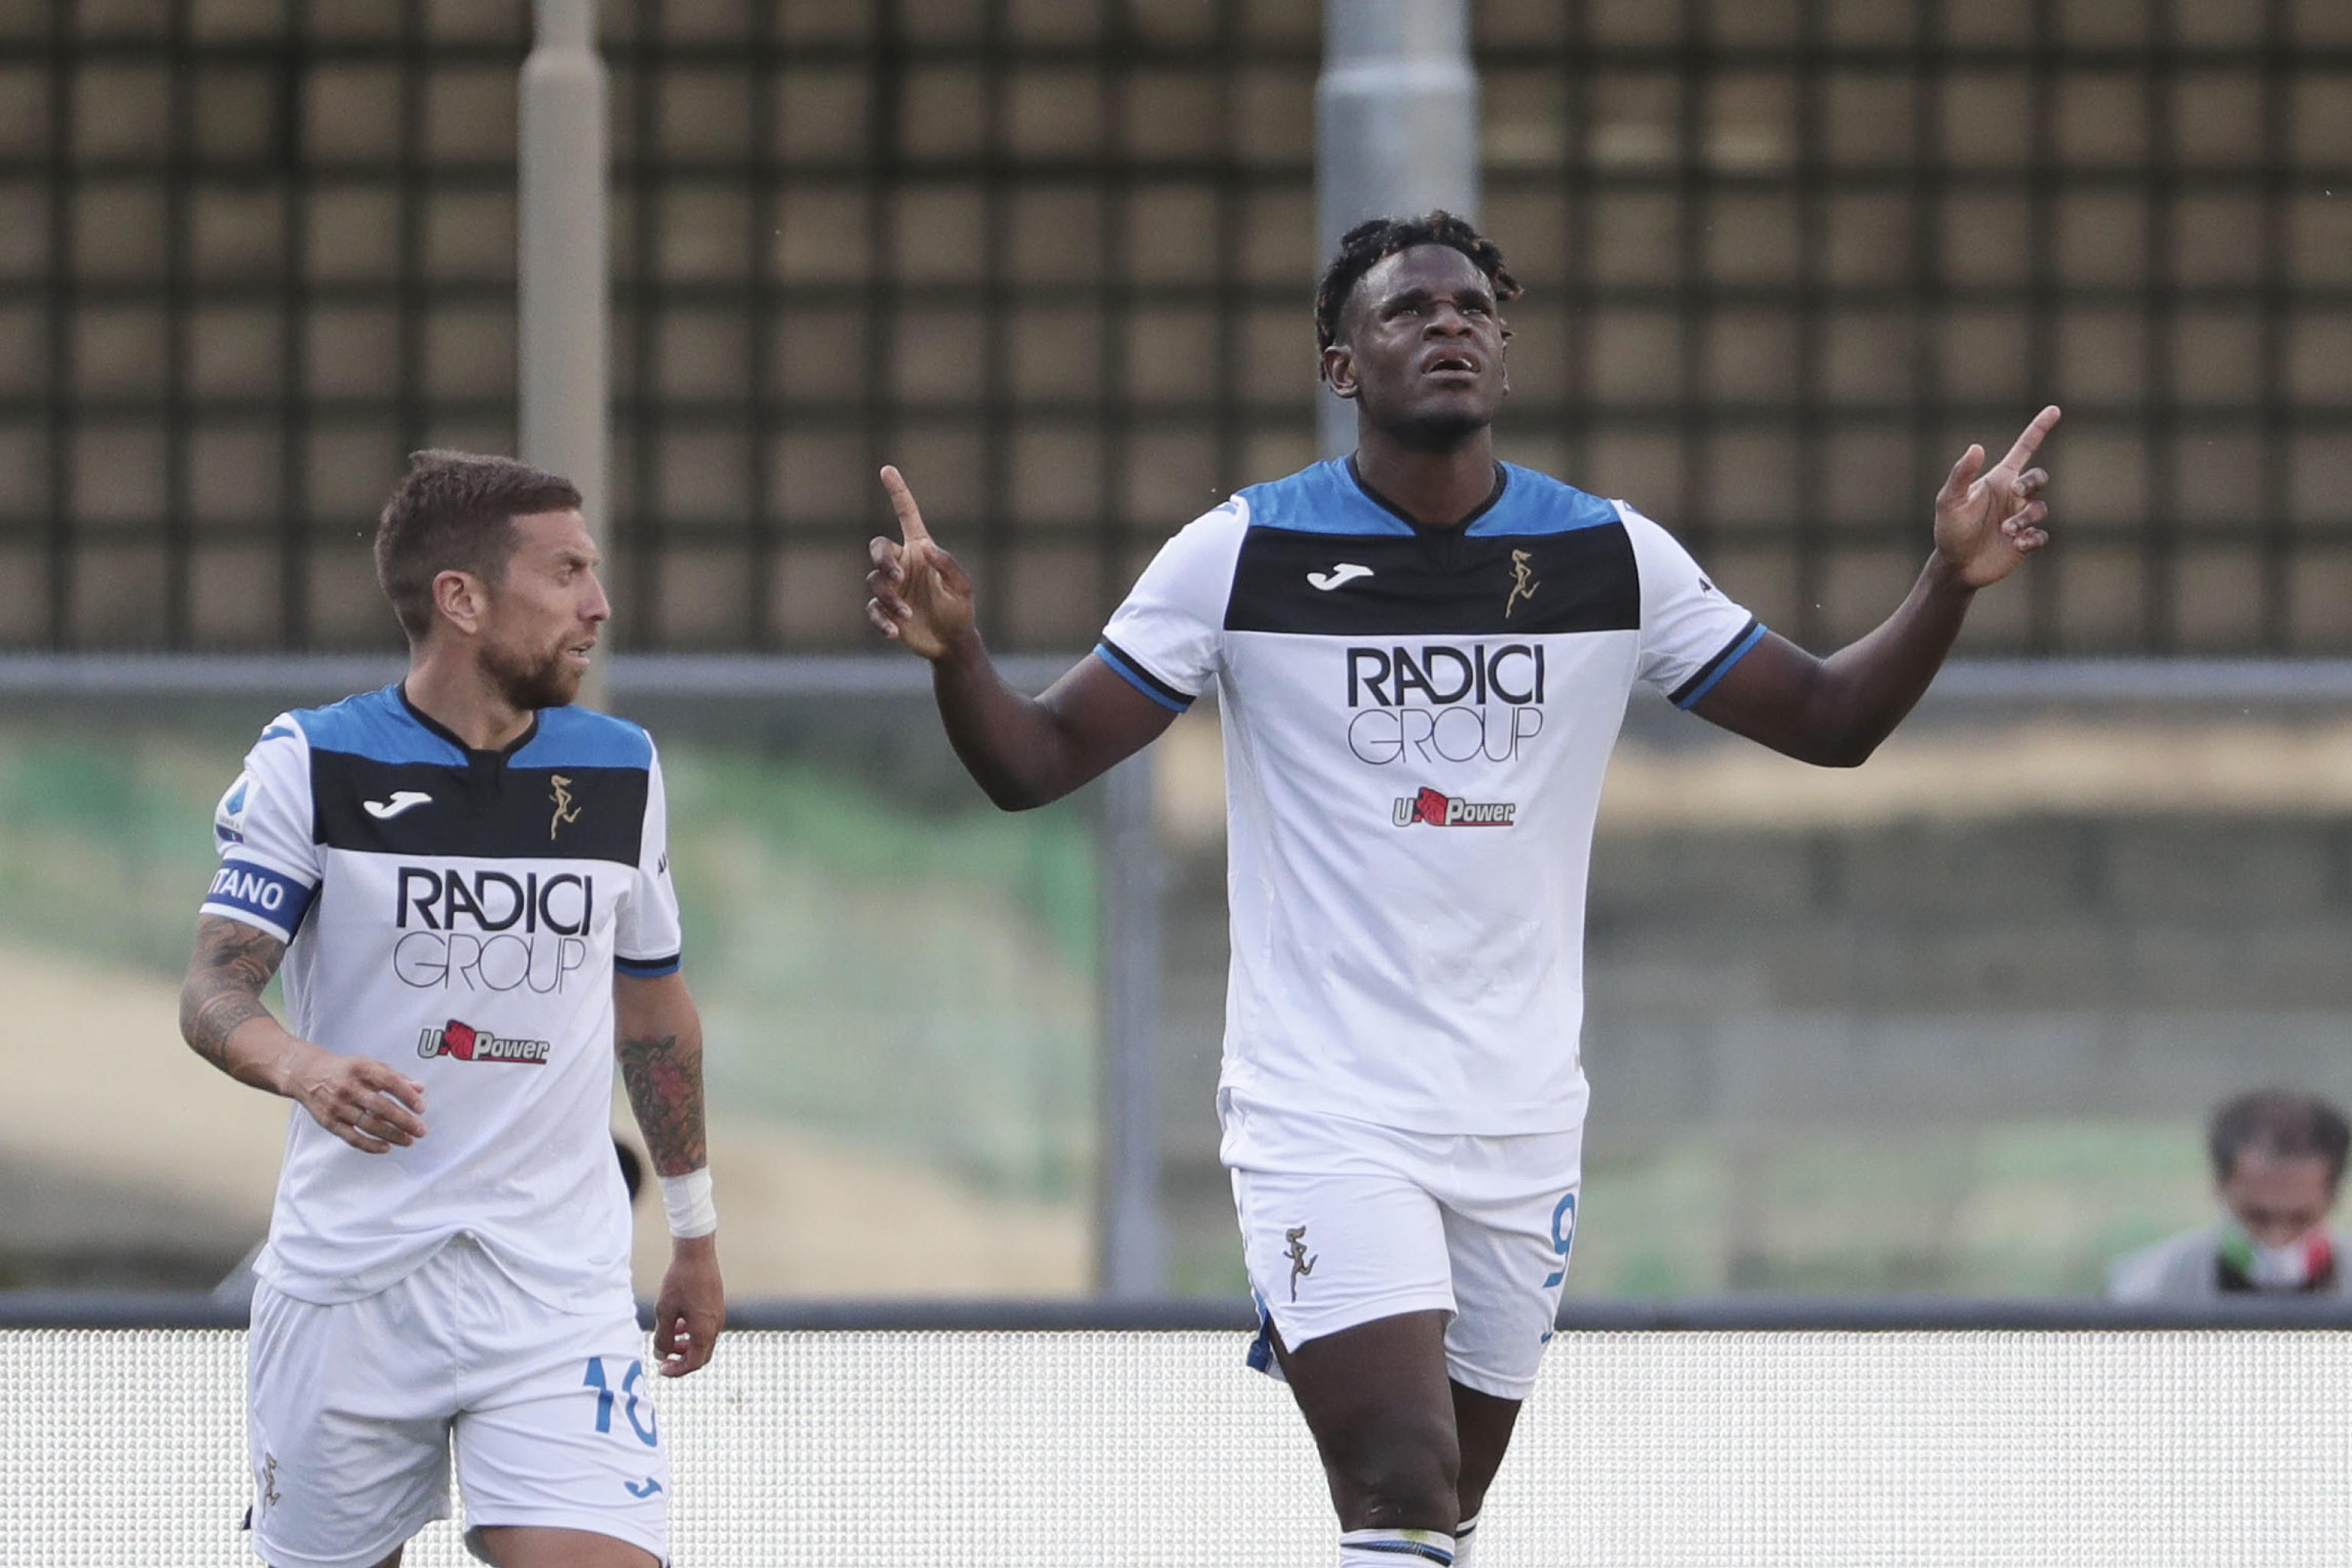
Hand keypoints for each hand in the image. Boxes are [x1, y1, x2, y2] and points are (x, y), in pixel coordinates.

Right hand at [281, 1045, 426, 1153]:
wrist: (307, 1074)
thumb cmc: (345, 1070)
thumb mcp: (370, 1065)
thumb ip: (396, 1077)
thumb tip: (420, 1088)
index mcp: (361, 1068)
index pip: (389, 1082)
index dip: (407, 1095)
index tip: (421, 1108)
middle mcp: (348, 1087)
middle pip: (380, 1106)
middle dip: (403, 1120)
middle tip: (421, 1130)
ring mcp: (337, 1105)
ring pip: (368, 1124)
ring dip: (391, 1135)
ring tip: (409, 1140)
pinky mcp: (329, 1122)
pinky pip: (351, 1137)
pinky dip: (369, 1145)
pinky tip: (386, 1148)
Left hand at [653, 1233, 723, 1376]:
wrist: (696, 1254)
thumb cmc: (679, 1281)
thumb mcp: (664, 1311)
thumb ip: (663, 1337)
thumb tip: (661, 1354)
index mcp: (704, 1331)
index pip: (694, 1363)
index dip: (677, 1370)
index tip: (662, 1369)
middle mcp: (715, 1326)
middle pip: (701, 1355)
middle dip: (682, 1360)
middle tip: (665, 1359)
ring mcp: (718, 1315)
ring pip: (704, 1342)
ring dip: (686, 1346)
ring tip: (670, 1338)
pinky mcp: (716, 1306)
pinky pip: (706, 1328)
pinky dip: (692, 1333)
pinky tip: (679, 1323)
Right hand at [867, 465, 976, 660]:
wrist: (951, 643)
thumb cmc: (960, 611)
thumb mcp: (962, 587)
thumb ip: (948, 566)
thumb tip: (926, 549)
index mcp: (920, 551)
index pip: (906, 516)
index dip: (898, 493)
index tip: (887, 469)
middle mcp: (903, 564)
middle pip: (878, 548)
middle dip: (883, 560)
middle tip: (897, 577)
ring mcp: (892, 587)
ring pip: (875, 582)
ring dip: (890, 598)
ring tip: (908, 614)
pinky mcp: (885, 610)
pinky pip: (873, 609)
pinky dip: (881, 619)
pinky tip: (894, 631)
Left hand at [1933, 404, 2059, 588]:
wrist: (1955, 565)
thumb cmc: (1949, 530)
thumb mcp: (1949, 501)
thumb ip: (1961, 475)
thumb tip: (1977, 447)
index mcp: (1998, 480)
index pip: (2024, 449)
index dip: (2039, 429)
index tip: (2054, 409)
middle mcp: (2013, 496)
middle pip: (2039, 478)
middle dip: (2033, 482)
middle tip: (2016, 493)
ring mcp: (2021, 518)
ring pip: (2040, 509)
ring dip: (2025, 518)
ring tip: (2005, 530)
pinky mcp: (2026, 541)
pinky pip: (2042, 535)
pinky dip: (2033, 538)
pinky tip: (2017, 544)